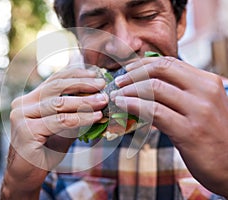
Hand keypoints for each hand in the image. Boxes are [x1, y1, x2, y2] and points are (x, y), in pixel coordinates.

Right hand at [2, 68, 106, 197]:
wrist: (27, 174)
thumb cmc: (46, 149)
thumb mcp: (61, 126)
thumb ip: (73, 112)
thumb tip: (98, 100)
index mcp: (30, 99)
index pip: (54, 80)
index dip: (75, 74)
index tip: (95, 74)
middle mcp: (22, 104)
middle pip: (55, 87)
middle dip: (82, 84)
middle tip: (102, 85)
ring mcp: (22, 117)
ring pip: (58, 103)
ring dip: (84, 101)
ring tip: (102, 101)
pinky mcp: (26, 131)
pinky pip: (59, 121)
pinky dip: (80, 118)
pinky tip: (95, 117)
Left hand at [110, 56, 227, 195]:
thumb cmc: (212, 135)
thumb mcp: (201, 106)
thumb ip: (180, 93)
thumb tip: (145, 85)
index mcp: (208, 82)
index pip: (170, 63)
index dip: (144, 64)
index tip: (128, 69)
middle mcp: (205, 91)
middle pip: (160, 70)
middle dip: (134, 74)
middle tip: (118, 81)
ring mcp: (199, 110)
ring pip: (154, 88)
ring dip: (129, 90)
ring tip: (116, 95)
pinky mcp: (189, 131)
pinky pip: (154, 111)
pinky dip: (133, 105)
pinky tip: (122, 105)